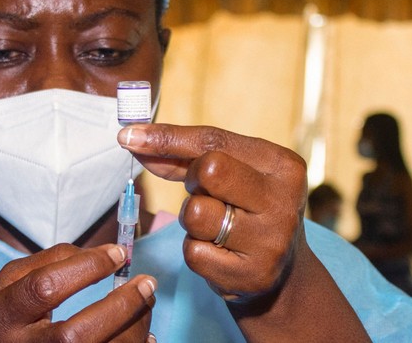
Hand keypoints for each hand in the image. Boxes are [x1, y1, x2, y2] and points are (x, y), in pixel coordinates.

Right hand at [0, 244, 156, 341]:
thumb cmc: (4, 319)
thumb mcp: (8, 286)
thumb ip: (46, 262)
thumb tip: (95, 253)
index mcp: (1, 315)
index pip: (45, 287)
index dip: (87, 267)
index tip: (119, 254)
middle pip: (75, 335)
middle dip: (120, 306)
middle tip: (147, 283)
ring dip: (133, 328)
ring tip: (146, 304)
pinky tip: (139, 334)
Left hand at [119, 124, 367, 340]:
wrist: (284, 274)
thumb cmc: (249, 212)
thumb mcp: (233, 177)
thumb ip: (186, 157)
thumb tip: (133, 140)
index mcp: (283, 165)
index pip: (215, 140)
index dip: (167, 137)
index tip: (127, 135)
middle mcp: (282, 201)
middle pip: (209, 170)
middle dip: (193, 180)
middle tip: (203, 192)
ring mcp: (271, 241)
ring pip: (195, 213)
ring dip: (192, 219)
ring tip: (214, 226)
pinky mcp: (253, 275)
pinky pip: (194, 253)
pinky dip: (196, 251)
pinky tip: (219, 254)